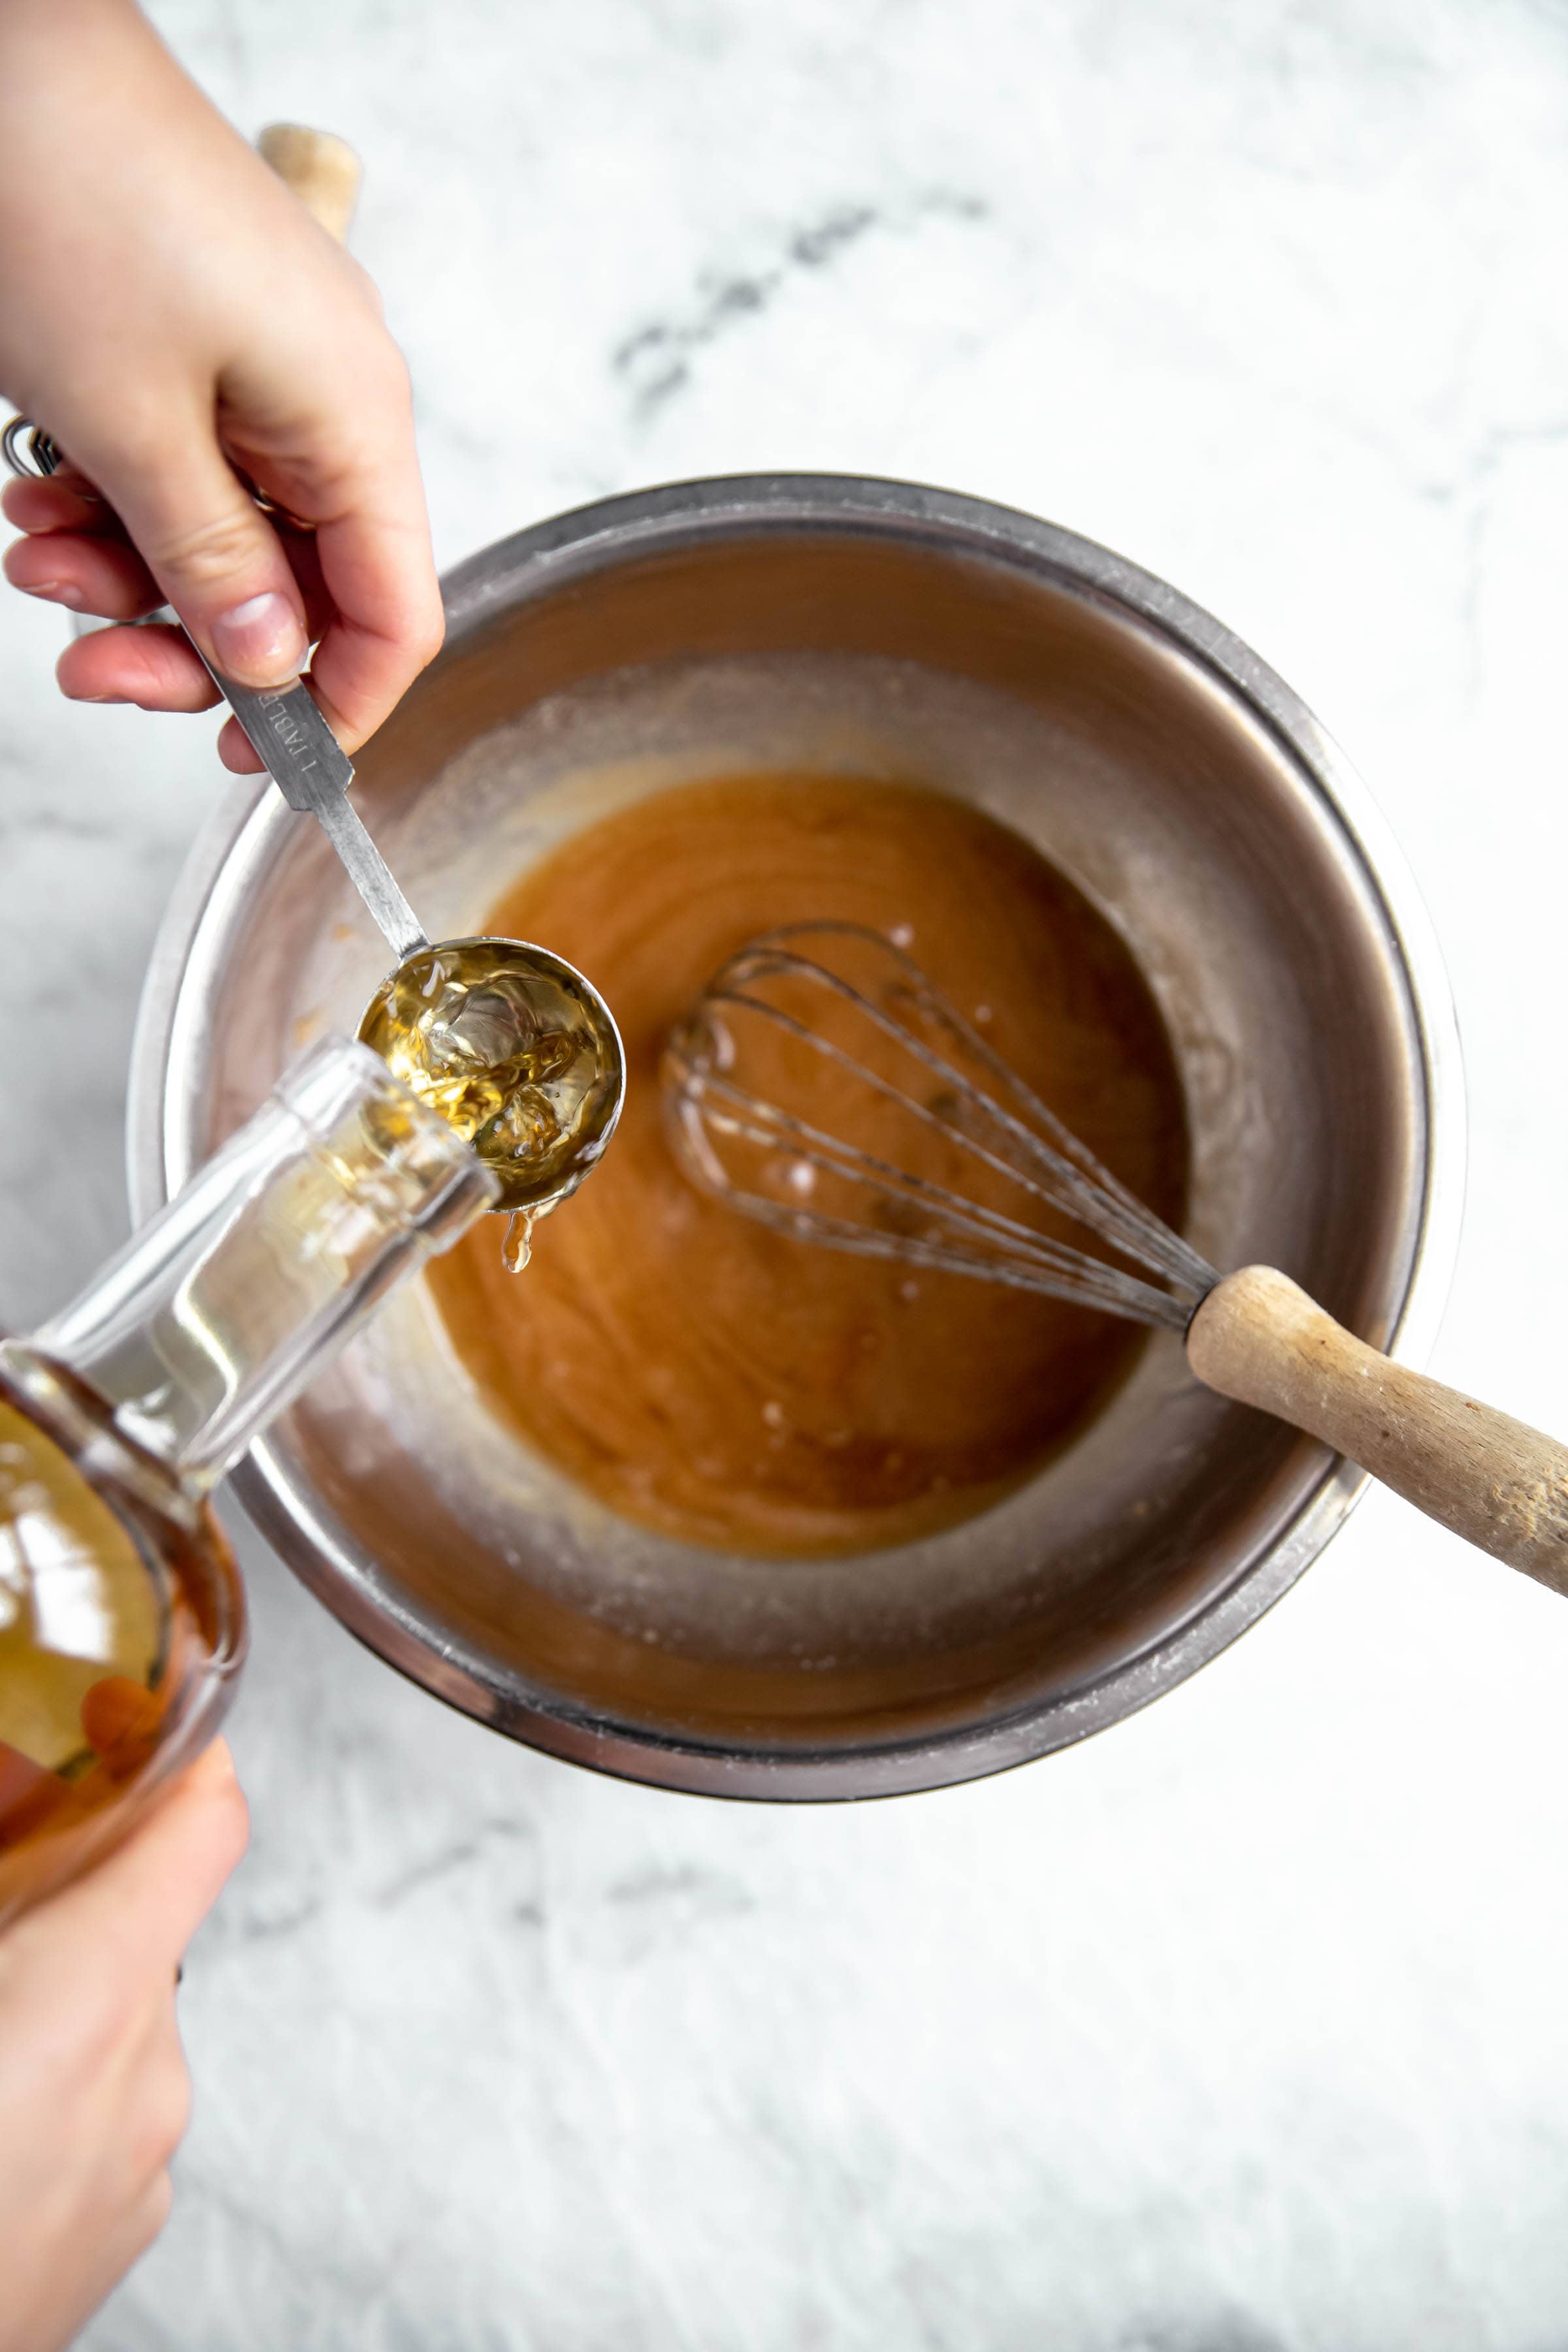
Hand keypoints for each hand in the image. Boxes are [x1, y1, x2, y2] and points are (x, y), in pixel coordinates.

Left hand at [0, 0, 443, 773]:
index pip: (395, 613)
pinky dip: (114, 502)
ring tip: (34, 549)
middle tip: (90, 668)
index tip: (256, 756)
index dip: (337, 703)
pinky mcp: (208, 343)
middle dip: (187, 640)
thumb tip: (270, 665)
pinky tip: (41, 491)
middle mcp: (331, 401)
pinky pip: (187, 468)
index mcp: (353, 421)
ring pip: (229, 537)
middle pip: (302, 588)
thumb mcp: (132, 425)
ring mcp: (270, 370)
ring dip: (126, 572)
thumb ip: (211, 566)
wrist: (2, 46)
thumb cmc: (70, 196)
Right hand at [0, 1742, 247, 2351]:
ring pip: (103, 2030)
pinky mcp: (106, 2247)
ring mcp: (134, 2177)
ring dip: (35, 2001)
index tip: (141, 1705)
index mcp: (94, 1997)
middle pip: (136, 1925)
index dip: (183, 1750)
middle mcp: (146, 2080)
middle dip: (57, 1886)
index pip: (206, 1823)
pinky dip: (33, 2092)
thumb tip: (7, 1792)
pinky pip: (89, 2122)